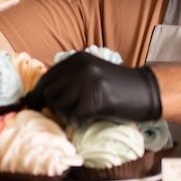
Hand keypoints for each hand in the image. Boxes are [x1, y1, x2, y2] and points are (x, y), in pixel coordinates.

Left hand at [26, 52, 161, 121]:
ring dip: (67, 115)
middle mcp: (80, 66)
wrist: (147, 91)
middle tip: (66, 114)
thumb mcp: (90, 74)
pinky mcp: (96, 98)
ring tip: (81, 115)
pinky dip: (79, 122)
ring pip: (59, 106)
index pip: (46, 78)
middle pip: (49, 94)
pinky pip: (75, 117)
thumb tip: (37, 98)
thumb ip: (68, 80)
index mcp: (76, 58)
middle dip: (54, 107)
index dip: (38, 94)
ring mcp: (88, 81)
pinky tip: (88, 119)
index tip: (33, 106)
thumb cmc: (118, 87)